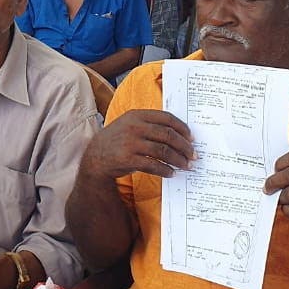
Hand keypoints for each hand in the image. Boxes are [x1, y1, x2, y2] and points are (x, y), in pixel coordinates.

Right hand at [80, 109, 195, 180]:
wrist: (95, 158)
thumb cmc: (116, 141)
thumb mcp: (128, 125)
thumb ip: (148, 125)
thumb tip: (178, 134)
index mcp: (136, 115)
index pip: (166, 118)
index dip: (182, 128)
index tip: (191, 138)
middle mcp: (133, 127)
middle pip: (168, 135)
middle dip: (184, 146)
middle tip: (193, 155)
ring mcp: (130, 143)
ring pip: (163, 151)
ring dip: (178, 160)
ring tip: (186, 166)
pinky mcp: (127, 159)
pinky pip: (153, 165)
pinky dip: (165, 170)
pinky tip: (171, 173)